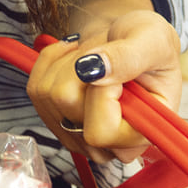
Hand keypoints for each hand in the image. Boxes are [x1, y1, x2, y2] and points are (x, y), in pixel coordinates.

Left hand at [27, 9, 182, 164]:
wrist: (134, 41)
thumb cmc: (151, 44)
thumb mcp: (150, 41)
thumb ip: (126, 58)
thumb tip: (91, 70)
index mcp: (143, 135)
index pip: (99, 130)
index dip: (98, 92)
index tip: (113, 69)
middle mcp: (112, 146)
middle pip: (65, 105)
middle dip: (77, 66)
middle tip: (102, 53)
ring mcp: (83, 136)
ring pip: (47, 95)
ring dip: (64, 62)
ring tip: (92, 55)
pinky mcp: (61, 120)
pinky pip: (36, 89)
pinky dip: (49, 62)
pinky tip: (73, 55)